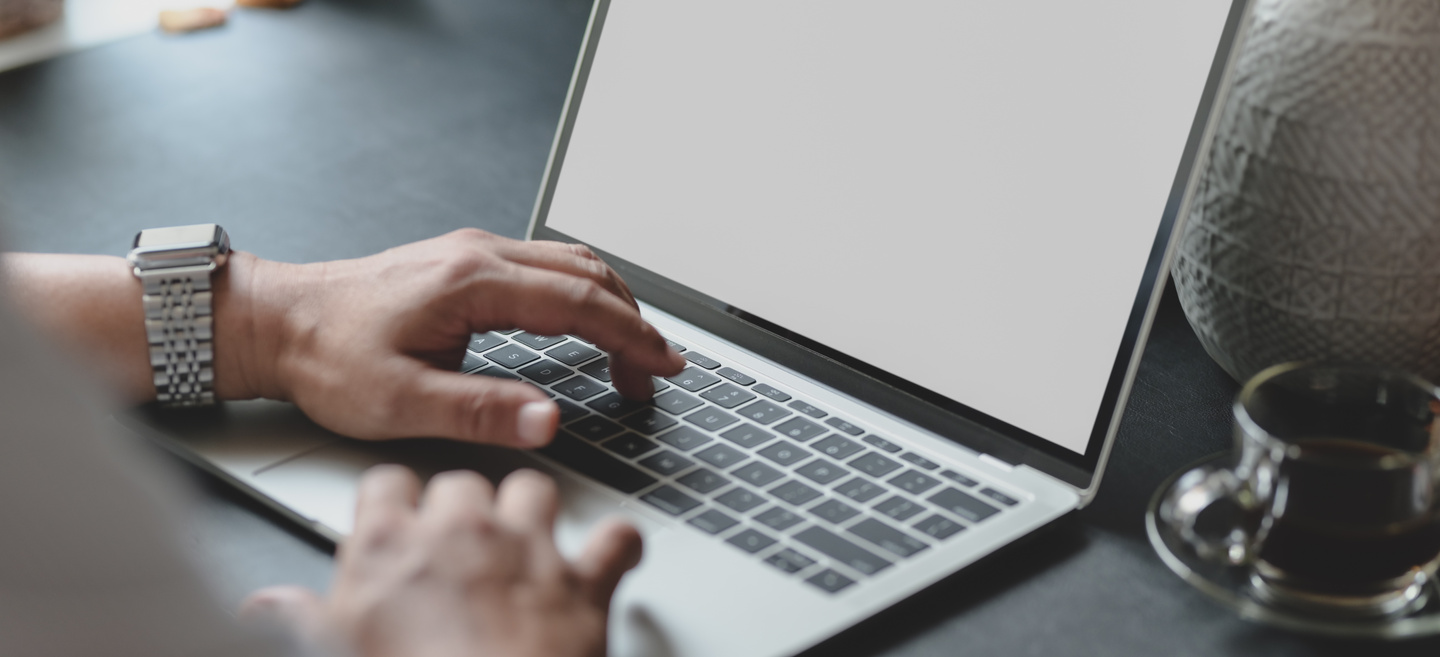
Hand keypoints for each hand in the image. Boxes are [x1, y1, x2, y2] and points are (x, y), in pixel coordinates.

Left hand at [220, 228, 686, 446]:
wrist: (278, 321)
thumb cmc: (327, 357)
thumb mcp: (398, 402)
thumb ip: (479, 412)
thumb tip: (547, 421)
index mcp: (471, 283)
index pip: (577, 303)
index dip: (631, 336)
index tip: (663, 363)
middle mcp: (478, 254)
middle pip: (587, 274)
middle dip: (633, 323)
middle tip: (656, 372)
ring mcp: (473, 251)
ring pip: (571, 262)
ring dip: (612, 304)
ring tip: (632, 354)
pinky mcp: (466, 261)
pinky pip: (546, 264)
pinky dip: (584, 293)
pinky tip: (587, 321)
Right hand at [241, 465, 641, 656]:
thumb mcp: (333, 654)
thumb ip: (298, 622)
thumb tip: (261, 608)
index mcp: (389, 545)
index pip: (386, 484)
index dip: (395, 502)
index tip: (398, 519)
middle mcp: (460, 530)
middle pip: (461, 481)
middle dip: (463, 507)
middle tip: (459, 546)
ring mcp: (525, 550)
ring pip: (534, 489)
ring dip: (533, 510)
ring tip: (527, 540)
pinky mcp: (582, 582)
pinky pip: (616, 540)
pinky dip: (619, 547)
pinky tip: (614, 555)